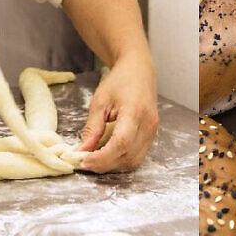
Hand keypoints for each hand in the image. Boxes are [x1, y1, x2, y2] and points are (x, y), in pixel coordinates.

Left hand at [78, 53, 158, 172]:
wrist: (139, 71)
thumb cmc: (119, 81)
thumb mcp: (100, 101)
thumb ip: (92, 128)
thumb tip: (82, 151)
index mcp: (135, 112)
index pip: (120, 143)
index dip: (101, 157)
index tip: (83, 161)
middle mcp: (148, 125)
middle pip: (127, 156)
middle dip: (104, 164)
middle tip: (84, 162)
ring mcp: (153, 131)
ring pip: (133, 161)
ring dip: (113, 165)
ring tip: (95, 158)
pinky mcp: (152, 135)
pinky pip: (137, 156)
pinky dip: (121, 160)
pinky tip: (108, 154)